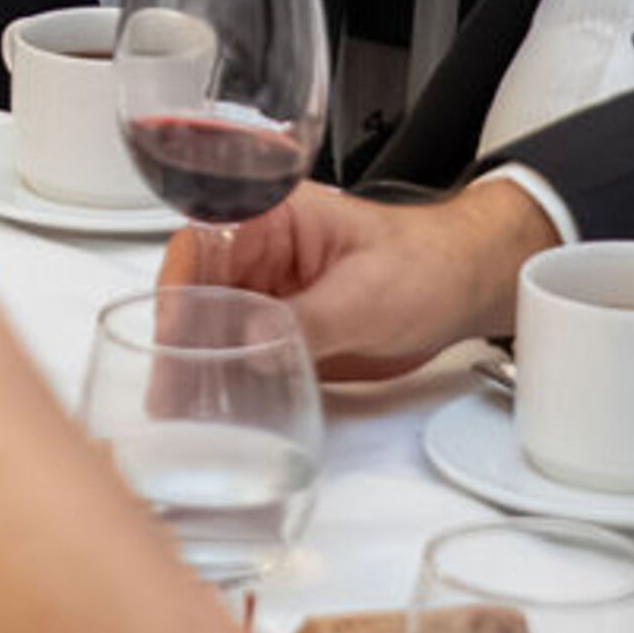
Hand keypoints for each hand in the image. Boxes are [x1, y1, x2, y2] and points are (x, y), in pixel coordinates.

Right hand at [155, 177, 556, 378]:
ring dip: (195, 367)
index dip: (179, 283)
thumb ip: (308, 318)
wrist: (465, 291)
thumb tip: (250, 340)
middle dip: (177, 339)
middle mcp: (265, 257)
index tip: (172, 328)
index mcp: (278, 218)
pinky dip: (225, 385)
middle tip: (168, 388)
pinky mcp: (283, 337)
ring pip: (211, 330)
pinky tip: (214, 414)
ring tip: (181, 411)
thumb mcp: (367, 292)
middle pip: (197, 292)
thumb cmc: (427, 263)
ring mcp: (271, 298)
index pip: (204, 241)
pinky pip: (240, 360)